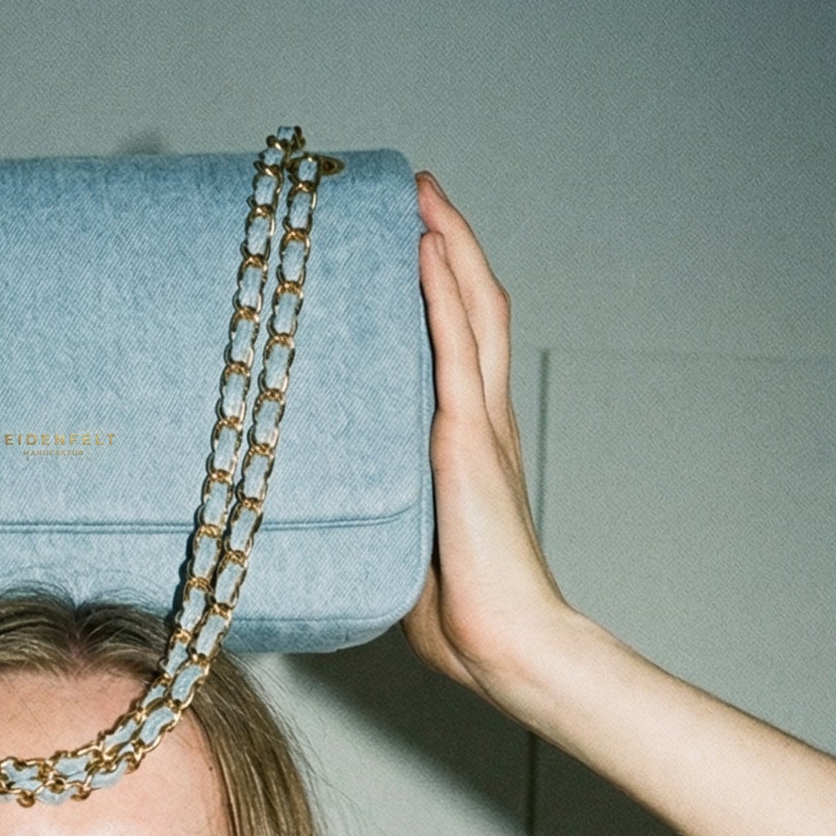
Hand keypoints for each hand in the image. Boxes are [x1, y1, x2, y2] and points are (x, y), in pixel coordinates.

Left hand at [401, 171, 577, 703]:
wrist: (503, 642)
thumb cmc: (461, 616)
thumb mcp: (406, 548)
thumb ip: (382, 515)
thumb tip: (332, 516)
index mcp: (472, 445)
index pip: (460, 347)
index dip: (443, 291)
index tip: (414, 246)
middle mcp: (482, 421)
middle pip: (474, 306)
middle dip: (448, 244)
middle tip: (417, 193)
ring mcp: (479, 424)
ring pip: (471, 309)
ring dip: (448, 245)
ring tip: (422, 195)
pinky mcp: (467, 438)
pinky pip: (455, 346)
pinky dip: (441, 291)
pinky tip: (424, 247)